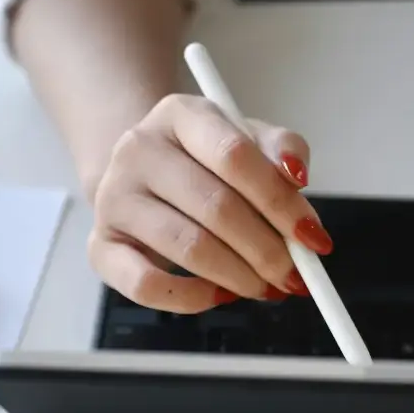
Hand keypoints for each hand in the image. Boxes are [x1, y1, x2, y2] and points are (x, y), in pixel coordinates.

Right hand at [88, 94, 333, 312]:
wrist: (143, 171)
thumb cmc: (205, 159)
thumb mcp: (247, 137)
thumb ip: (282, 150)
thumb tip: (298, 179)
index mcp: (180, 114)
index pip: (234, 155)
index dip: (280, 201)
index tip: (313, 236)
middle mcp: (139, 150)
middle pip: (216, 206)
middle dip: (267, 249)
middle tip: (296, 274)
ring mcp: (114, 198)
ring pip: (188, 247)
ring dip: (240, 276)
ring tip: (266, 286)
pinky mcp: (101, 245)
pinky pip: (146, 285)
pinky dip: (192, 298)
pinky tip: (221, 295)